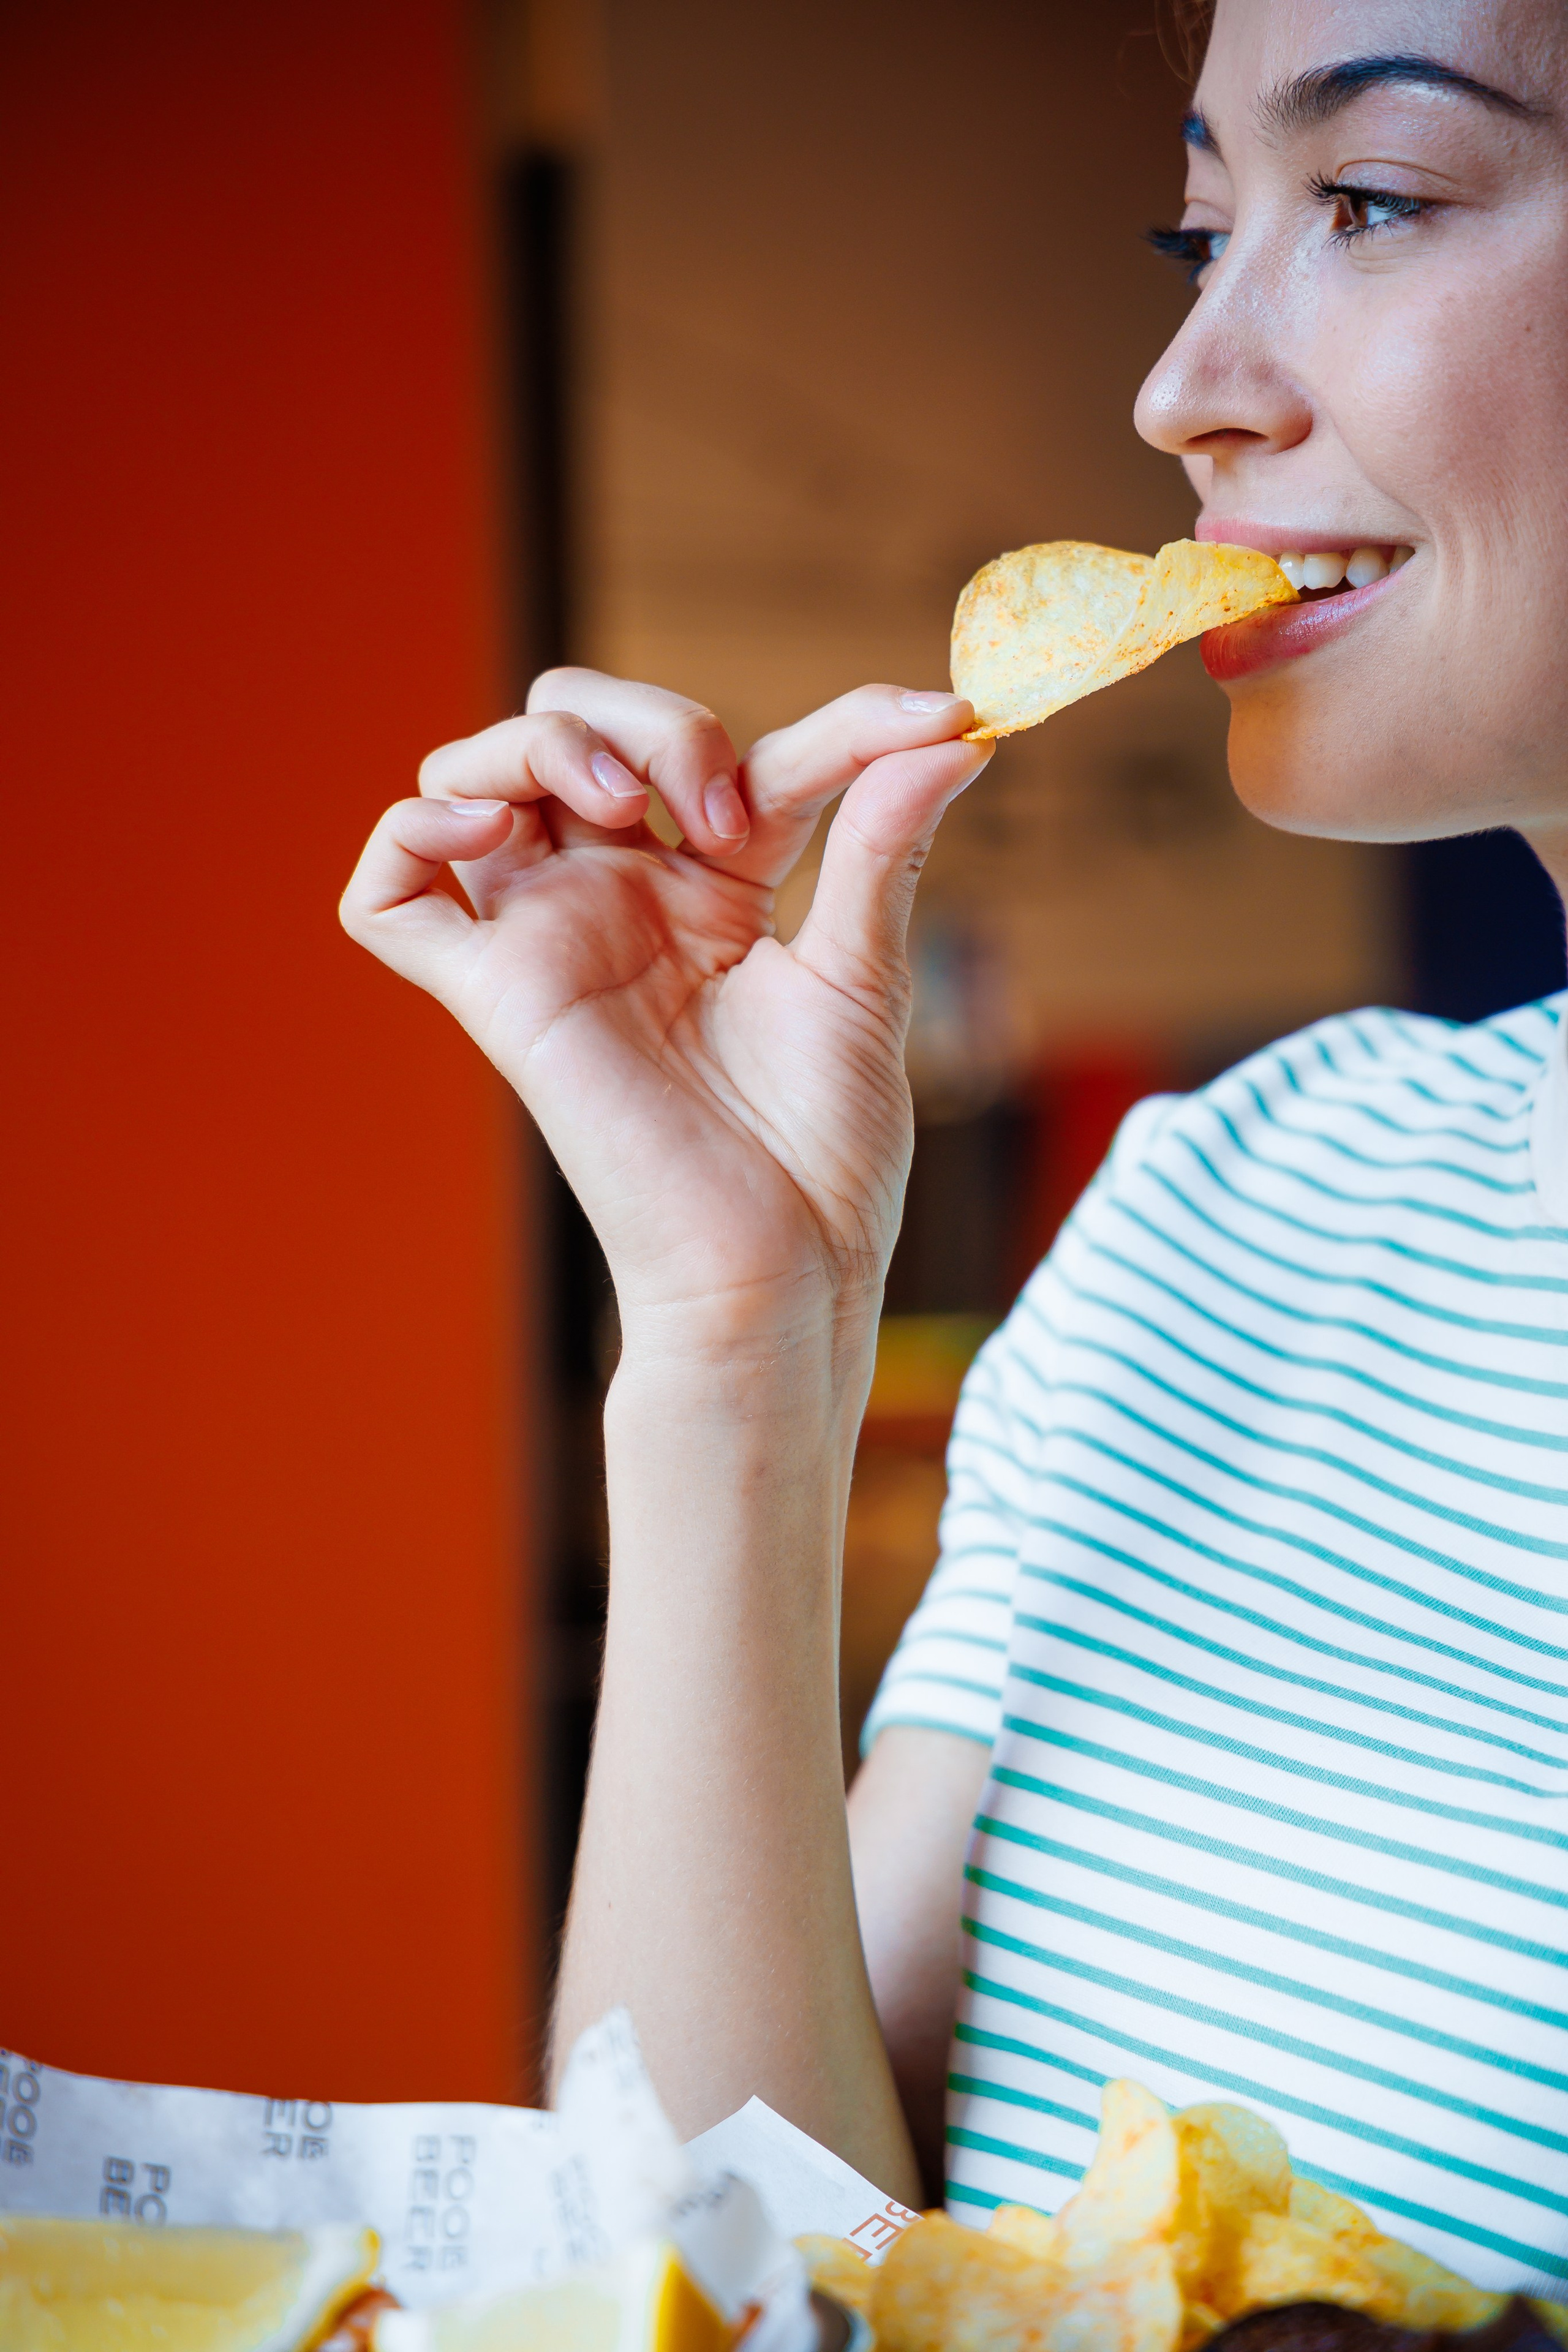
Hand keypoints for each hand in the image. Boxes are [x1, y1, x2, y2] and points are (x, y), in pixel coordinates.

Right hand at [340, 671, 988, 1353]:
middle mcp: (615, 897)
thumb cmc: (822, 1147)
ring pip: (466, 774)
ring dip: (542, 741)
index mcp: (707, 887)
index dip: (838, 722)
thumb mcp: (867, 970)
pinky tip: (492, 830)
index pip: (733, 752)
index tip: (937, 721)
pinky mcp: (494, 995)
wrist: (783, 1261)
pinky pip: (388, 896)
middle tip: (726, 813)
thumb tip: (947, 731)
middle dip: (649, 719)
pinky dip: (412, 832)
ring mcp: (547, 938)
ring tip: (624, 800)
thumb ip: (882, 844)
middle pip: (569, 721)